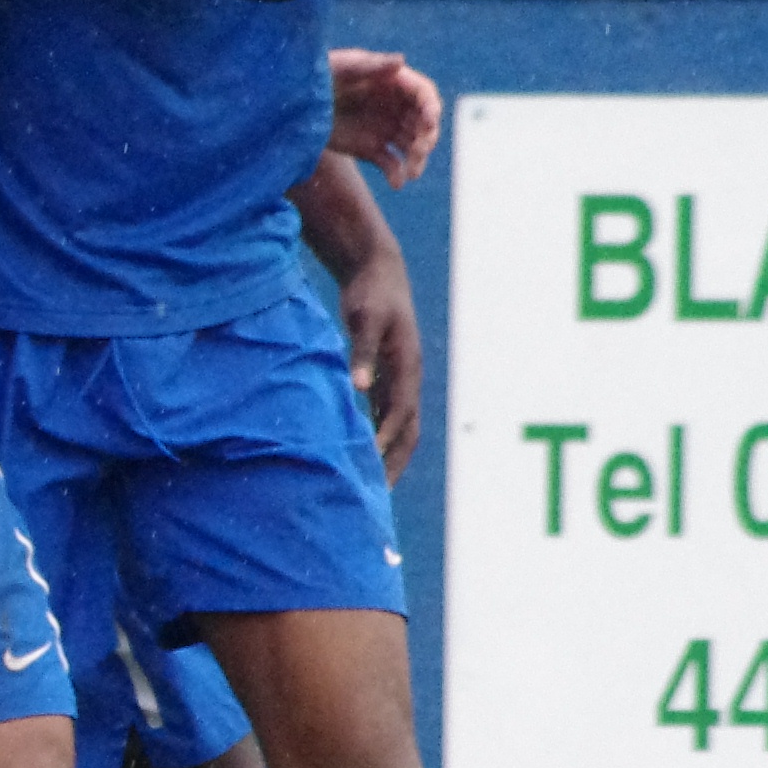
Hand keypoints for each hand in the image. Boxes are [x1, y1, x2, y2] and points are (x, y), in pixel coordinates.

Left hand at [327, 47, 442, 184]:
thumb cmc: (318, 75)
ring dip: (417, 160)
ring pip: (412, 146)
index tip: (430, 121)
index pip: (423, 94)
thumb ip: (370, 65)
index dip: (431, 107)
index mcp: (393, 83)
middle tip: (419, 151)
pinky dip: (396, 175)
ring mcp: (385, 128)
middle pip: (424, 123)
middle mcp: (395, 106)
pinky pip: (391, 164)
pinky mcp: (371, 148)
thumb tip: (401, 60)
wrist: (292, 103)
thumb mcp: (341, 67)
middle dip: (427, 138)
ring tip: (411, 173)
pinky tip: (397, 183)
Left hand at [338, 238, 424, 481]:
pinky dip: (378, 438)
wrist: (378, 272)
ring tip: (370, 486)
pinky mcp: (387, 377)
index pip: (400, 415)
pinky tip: (360, 456)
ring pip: (399, 429)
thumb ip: (362, 353)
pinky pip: (386, 417)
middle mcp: (408, 380)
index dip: (385, 441)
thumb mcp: (364, 319)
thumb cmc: (370, 295)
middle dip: (393, 463)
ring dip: (387, 457)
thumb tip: (359, 387)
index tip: (368, 465)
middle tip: (375, 494)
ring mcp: (400, 380)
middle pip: (406, 432)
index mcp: (406, 368)